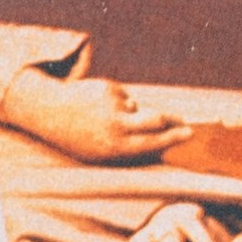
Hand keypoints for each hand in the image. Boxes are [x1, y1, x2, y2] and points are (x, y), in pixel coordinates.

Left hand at [0, 64, 170, 160]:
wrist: (52, 112)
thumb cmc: (80, 138)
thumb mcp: (101, 153)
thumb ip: (127, 147)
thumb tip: (157, 141)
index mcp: (114, 147)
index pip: (152, 142)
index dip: (173, 138)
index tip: (189, 133)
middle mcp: (116, 127)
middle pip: (155, 120)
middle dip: (172, 121)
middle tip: (184, 122)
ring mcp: (113, 105)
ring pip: (138, 108)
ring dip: (135, 114)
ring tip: (112, 120)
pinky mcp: (110, 89)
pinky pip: (123, 98)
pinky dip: (118, 104)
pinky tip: (100, 108)